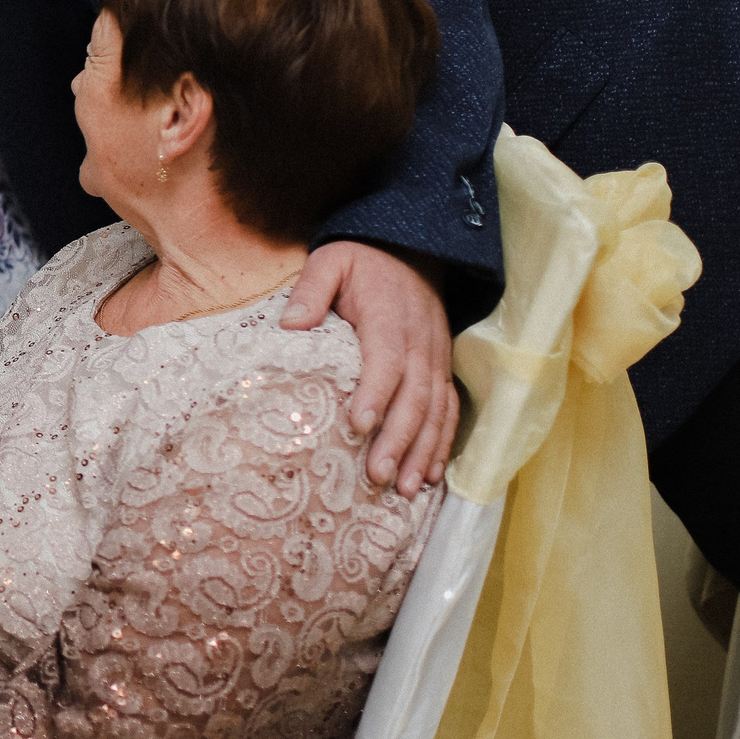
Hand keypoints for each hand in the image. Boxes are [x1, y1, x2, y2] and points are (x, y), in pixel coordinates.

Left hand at [284, 239, 457, 495]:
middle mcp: (420, 344)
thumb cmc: (363, 260)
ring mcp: (436, 359)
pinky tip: (428, 475)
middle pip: (413, 397)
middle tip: (376, 475)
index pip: (386, 361)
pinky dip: (441, 444)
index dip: (375, 393)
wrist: (411, 250)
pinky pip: (448, 410)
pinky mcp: (441, 369)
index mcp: (389, 319)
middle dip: (397, 439)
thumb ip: (312, 289)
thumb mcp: (332, 260)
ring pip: (435, 411)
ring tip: (403, 488)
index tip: (358, 424)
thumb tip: (290, 325)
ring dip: (422, 451)